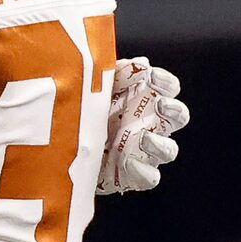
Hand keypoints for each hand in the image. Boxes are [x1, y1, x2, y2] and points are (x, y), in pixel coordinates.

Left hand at [98, 57, 187, 195]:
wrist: (63, 150)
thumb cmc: (85, 115)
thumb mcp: (96, 89)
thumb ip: (116, 75)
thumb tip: (140, 64)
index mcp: (145, 101)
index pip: (168, 88)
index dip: (165, 82)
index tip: (152, 76)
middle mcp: (151, 126)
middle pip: (178, 117)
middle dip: (173, 110)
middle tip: (159, 104)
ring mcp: (145, 153)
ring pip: (169, 150)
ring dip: (160, 143)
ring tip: (144, 138)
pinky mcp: (134, 176)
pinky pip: (150, 177)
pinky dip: (143, 171)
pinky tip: (128, 162)